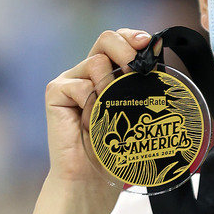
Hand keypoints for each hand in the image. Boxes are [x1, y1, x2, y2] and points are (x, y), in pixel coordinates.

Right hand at [32, 28, 153, 213]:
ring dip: (110, 83)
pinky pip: (79, 85)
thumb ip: (143, 81)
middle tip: (135, 68)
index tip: (147, 43)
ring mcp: (70, 80)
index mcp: (108, 70)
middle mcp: (88, 71)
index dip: (133, 36)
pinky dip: (91, 103)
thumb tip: (157, 52)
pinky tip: (92, 121)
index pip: (120, 39)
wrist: (91, 178)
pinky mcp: (56, 93)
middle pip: (106, 39)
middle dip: (125, 48)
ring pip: (96, 62)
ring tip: (110, 108)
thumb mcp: (136, 108)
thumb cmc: (116, 145)